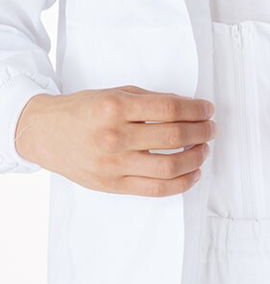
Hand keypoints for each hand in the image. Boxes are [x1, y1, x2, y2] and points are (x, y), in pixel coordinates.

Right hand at [15, 85, 215, 196]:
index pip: (170, 108)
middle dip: (202, 132)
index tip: (208, 109)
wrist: (45, 133)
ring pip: (169, 167)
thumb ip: (151, 101)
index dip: (196, 109)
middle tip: (211, 128)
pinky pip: (156, 189)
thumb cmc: (83, 110)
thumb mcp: (115, 94)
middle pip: (174, 136)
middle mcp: (114, 137)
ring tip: (204, 149)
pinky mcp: (114, 185)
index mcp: (115, 108)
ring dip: (196, 157)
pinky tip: (193, 172)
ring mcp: (114, 165)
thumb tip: (189, 107)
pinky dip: (182, 183)